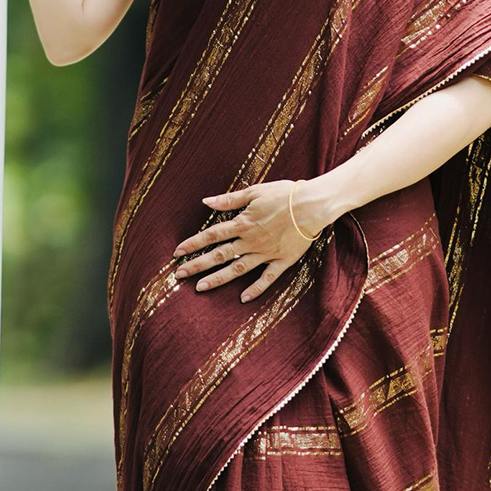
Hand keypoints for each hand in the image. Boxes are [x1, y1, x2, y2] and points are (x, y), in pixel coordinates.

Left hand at [173, 178, 337, 301]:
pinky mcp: (282, 261)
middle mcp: (251, 241)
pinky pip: (267, 278)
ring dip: (218, 279)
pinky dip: (255, 289)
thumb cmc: (284, 194)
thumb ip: (229, 199)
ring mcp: (266, 253)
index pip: (211, 235)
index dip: (193, 244)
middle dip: (197, 265)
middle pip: (219, 255)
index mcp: (243, 223)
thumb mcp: (254, 191)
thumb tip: (206, 201)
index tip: (177, 252)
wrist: (314, 205)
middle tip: (179, 275)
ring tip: (200, 288)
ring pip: (237, 269)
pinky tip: (242, 299)